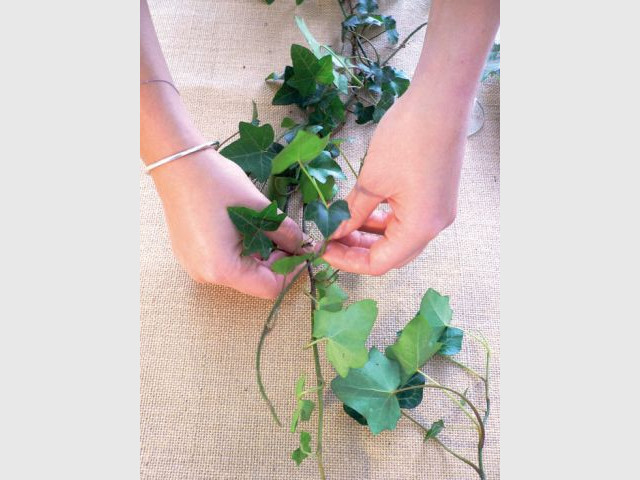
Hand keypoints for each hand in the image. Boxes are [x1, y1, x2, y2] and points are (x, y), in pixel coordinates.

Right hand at [151, 148, 307, 298]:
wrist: (177, 163)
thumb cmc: (217, 182)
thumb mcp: (259, 208)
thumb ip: (285, 232)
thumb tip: (303, 245)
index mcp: (223, 268)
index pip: (269, 288)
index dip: (292, 272)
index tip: (305, 253)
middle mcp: (206, 275)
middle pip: (255, 281)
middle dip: (277, 261)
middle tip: (291, 237)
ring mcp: (195, 266)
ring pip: (241, 271)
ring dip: (261, 254)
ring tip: (268, 227)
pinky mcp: (191, 255)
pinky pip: (225, 262)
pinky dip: (243, 249)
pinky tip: (247, 227)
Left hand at [322, 89, 465, 274]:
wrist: (440, 100)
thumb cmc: (407, 138)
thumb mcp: (371, 180)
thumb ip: (353, 212)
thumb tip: (336, 232)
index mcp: (420, 227)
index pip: (380, 263)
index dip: (348, 261)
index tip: (323, 251)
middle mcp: (434, 225)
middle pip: (392, 254)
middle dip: (358, 250)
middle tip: (330, 240)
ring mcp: (438, 210)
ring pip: (399, 237)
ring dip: (370, 235)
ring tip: (341, 225)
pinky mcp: (437, 196)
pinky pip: (407, 219)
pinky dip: (384, 220)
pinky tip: (362, 211)